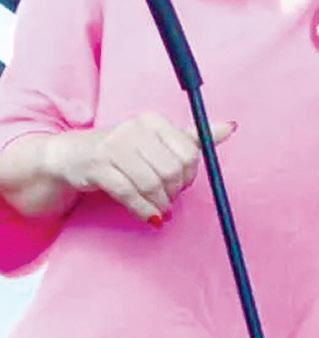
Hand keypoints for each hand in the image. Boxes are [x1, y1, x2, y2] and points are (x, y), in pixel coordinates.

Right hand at [42, 114, 234, 223]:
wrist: (70, 156)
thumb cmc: (121, 150)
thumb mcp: (156, 140)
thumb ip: (192, 137)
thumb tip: (230, 127)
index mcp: (153, 121)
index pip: (189, 152)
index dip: (191, 176)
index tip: (183, 185)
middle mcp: (134, 129)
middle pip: (172, 170)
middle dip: (175, 192)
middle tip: (170, 200)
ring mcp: (113, 147)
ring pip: (152, 184)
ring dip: (160, 204)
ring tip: (161, 210)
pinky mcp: (97, 166)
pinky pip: (129, 194)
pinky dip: (144, 210)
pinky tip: (150, 217)